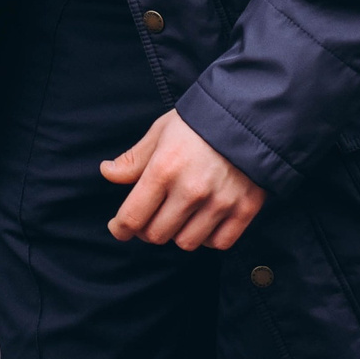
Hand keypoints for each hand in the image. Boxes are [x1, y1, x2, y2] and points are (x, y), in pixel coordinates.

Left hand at [101, 111, 264, 250]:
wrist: (252, 115)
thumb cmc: (199, 122)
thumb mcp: (161, 132)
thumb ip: (134, 159)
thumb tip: (108, 173)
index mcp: (164, 169)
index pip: (133, 217)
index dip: (120, 228)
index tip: (119, 228)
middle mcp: (191, 190)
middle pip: (156, 235)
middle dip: (148, 229)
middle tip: (151, 216)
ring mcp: (220, 202)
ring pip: (187, 243)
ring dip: (178, 233)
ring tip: (180, 215)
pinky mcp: (245, 209)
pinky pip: (219, 243)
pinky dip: (208, 238)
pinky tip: (204, 220)